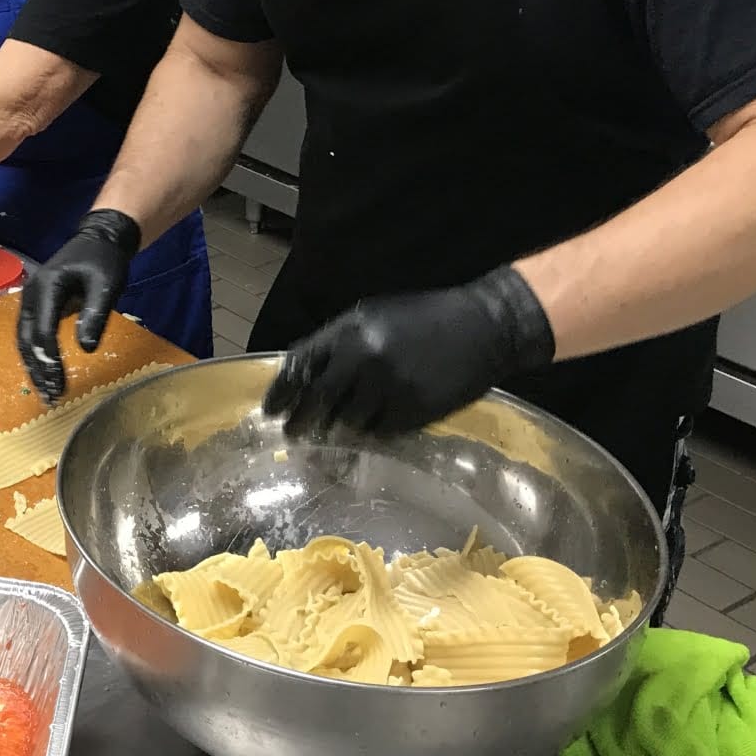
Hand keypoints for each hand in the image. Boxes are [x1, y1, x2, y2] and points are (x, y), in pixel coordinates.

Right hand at [17, 210, 140, 401]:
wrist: (99, 239)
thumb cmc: (105, 260)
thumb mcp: (106, 285)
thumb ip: (95, 315)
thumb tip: (86, 349)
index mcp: (47, 287)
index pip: (43, 331)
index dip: (50, 360)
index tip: (60, 384)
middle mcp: (32, 294)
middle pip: (27, 339)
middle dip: (38, 370)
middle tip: (50, 396)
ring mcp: (31, 299)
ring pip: (24, 339)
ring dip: (33, 366)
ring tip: (45, 392)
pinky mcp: (36, 305)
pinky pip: (30, 334)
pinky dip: (35, 355)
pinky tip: (44, 372)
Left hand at [262, 266, 554, 437]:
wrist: (484, 327)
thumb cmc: (426, 318)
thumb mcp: (375, 316)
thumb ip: (340, 342)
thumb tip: (306, 373)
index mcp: (350, 329)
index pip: (300, 365)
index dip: (281, 391)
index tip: (270, 410)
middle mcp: (363, 357)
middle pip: (317, 399)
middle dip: (300, 421)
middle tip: (291, 435)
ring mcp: (389, 386)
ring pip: (348, 421)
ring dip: (337, 431)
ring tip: (331, 439)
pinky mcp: (414, 410)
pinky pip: (379, 432)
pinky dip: (371, 434)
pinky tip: (370, 432)